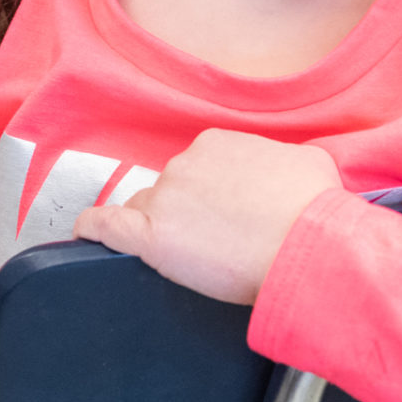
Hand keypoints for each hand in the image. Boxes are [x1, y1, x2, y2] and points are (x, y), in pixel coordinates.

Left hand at [75, 130, 341, 305]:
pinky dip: (93, 229)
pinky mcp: (151, 236)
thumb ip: (286, 161)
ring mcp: (165, 199)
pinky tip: (86, 235)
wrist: (308, 247)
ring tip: (188, 257)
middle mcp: (184, 163)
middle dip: (184, 214)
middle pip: (168, 191)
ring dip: (158, 229)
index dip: (206, 197)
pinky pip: (106, 225)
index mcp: (215, 144)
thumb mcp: (310, 164)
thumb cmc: (315, 210)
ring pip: (144, 210)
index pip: (194, 170)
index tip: (223, 217)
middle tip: (215, 243)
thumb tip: (289, 170)